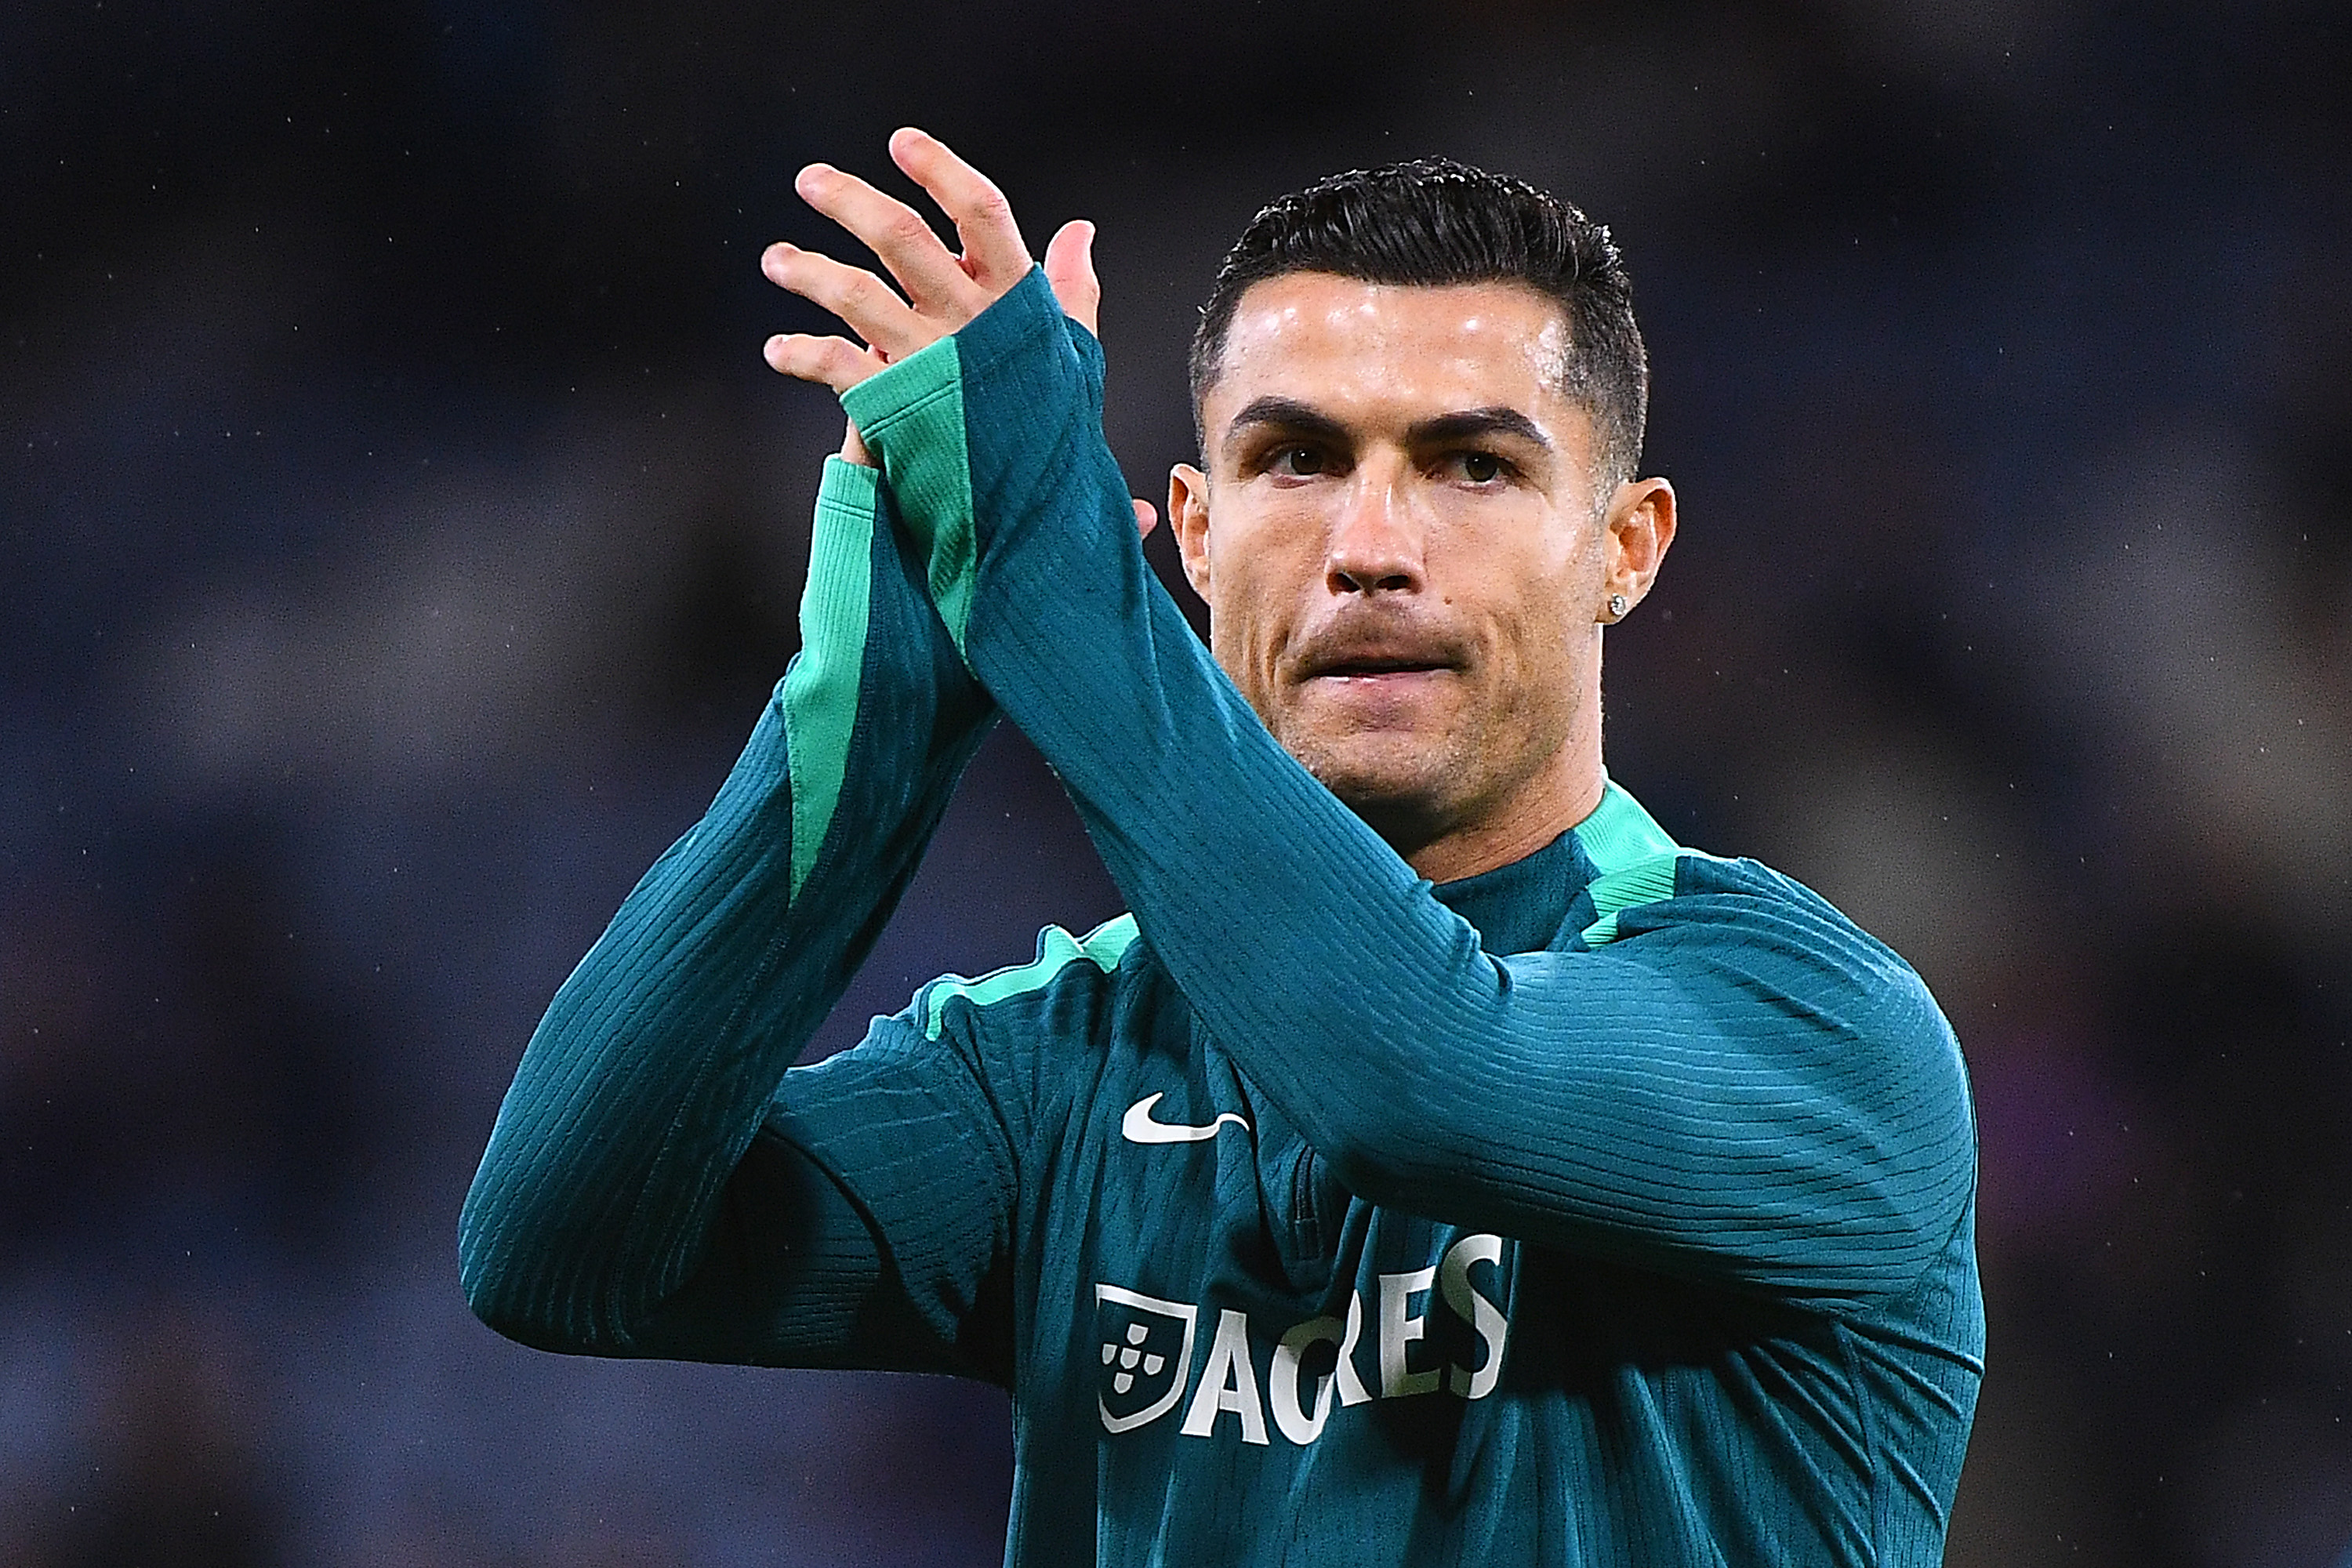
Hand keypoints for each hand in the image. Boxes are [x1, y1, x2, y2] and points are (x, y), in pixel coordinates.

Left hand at [761, 127, 1102, 396]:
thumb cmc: (1051, 428)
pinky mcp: (893, 404)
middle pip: (903, 238)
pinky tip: (778, 350)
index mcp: (1014, 301)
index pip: (981, 212)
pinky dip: (799, 353)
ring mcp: (927, 361)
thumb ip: (1073, 287)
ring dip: (808, 272)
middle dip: (849, 202)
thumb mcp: (1076, 353)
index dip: (941, 170)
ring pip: (855, 294)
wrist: (1034, 511)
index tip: (903, 143)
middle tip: (810, 181)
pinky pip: (834, 365)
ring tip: (776, 261)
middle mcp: (968, 322)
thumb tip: (1079, 231)